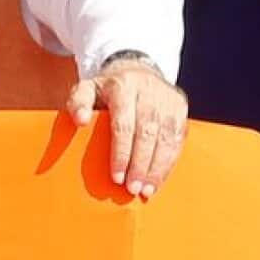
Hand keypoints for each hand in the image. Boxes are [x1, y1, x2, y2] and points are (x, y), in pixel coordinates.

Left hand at [68, 57, 187, 198]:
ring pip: (166, 138)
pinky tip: (159, 179)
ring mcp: (167, 99)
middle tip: (132, 189)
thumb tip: (80, 120)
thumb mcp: (87, 88)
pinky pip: (178, 139)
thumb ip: (78, 102)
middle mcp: (148, 91)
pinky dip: (169, 162)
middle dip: (140, 164)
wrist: (137, 70)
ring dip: (157, 168)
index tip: (117, 177)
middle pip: (147, 133)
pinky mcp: (180, 107)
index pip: (123, 124)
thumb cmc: (108, 89)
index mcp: (123, 86)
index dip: (121, 153)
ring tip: (146, 190)